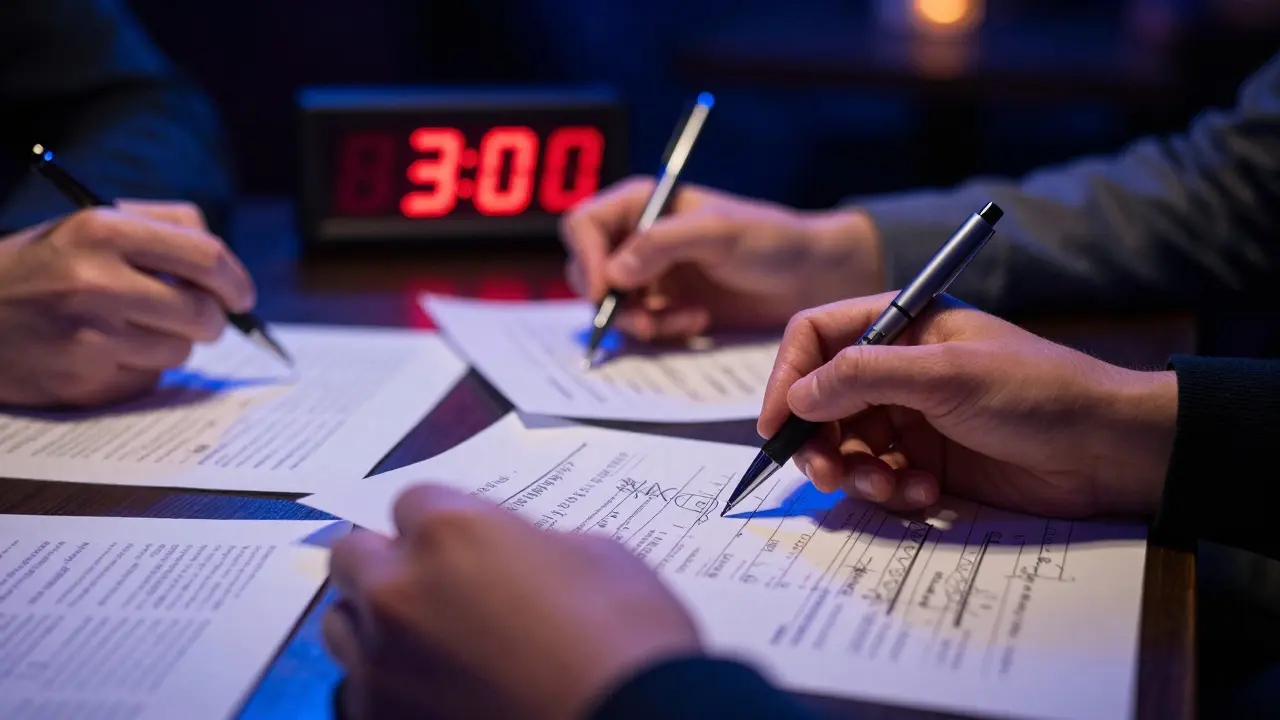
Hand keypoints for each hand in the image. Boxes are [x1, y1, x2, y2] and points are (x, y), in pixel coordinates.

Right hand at [0, 201, 254, 406]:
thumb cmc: (38, 266)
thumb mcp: (88, 224)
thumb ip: (162, 228)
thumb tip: (225, 265)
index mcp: (102, 231)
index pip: (206, 255)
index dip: (235, 279)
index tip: (242, 295)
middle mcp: (97, 282)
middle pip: (204, 312)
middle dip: (212, 318)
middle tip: (200, 317)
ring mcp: (90, 337)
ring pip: (181, 350)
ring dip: (171, 342)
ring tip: (130, 327)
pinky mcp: (84, 382)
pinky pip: (149, 379)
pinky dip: (140, 368)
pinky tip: (104, 352)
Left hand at [325, 485, 699, 719]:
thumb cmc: (629, 641)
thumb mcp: (597, 557)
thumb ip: (532, 546)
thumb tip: (517, 557)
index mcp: (453, 533)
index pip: (412, 502)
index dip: (441, 521)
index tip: (463, 543)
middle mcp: (399, 592)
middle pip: (352, 556)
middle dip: (387, 563)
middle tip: (432, 585)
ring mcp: (382, 666)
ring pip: (342, 626)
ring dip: (375, 624)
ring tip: (427, 643)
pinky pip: (364, 692)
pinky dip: (393, 688)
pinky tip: (438, 694)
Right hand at [560, 176, 884, 340]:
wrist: (810, 276)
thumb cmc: (771, 239)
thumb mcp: (719, 232)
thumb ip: (663, 243)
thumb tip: (614, 273)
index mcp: (644, 204)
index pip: (584, 224)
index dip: (587, 257)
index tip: (607, 291)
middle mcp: (639, 238)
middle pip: (587, 270)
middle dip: (609, 301)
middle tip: (643, 317)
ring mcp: (651, 276)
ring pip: (612, 307)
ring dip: (639, 321)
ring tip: (683, 322)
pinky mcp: (667, 307)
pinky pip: (641, 328)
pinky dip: (662, 332)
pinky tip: (698, 323)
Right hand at [759, 293, 1177, 517]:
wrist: (1110, 451)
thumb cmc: (1036, 393)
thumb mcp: (946, 375)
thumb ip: (864, 377)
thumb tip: (796, 395)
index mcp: (903, 325)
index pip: (817, 336)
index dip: (788, 376)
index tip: (776, 425)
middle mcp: (899, 367)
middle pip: (822, 398)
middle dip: (819, 438)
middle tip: (828, 473)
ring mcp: (913, 416)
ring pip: (847, 444)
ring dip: (858, 472)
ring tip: (890, 487)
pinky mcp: (929, 460)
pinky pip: (881, 477)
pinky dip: (892, 490)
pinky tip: (927, 494)